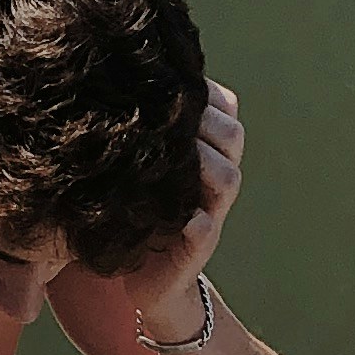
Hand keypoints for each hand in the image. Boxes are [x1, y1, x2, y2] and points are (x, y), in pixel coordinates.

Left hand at [122, 78, 245, 326]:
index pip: (224, 109)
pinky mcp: (193, 253)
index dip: (205, 92)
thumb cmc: (140, 213)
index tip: (170, 83)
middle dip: (206, 120)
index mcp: (206, 155)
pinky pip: (205, 232)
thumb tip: (122, 72)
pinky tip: (186, 216)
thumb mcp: (146, 165)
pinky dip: (198, 223)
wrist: (147, 282)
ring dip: (205, 163)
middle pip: (232, 136)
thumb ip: (150, 130)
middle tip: (169, 115)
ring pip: (227, 178)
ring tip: (177, 157)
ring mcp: (208, 216)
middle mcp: (214, 182)